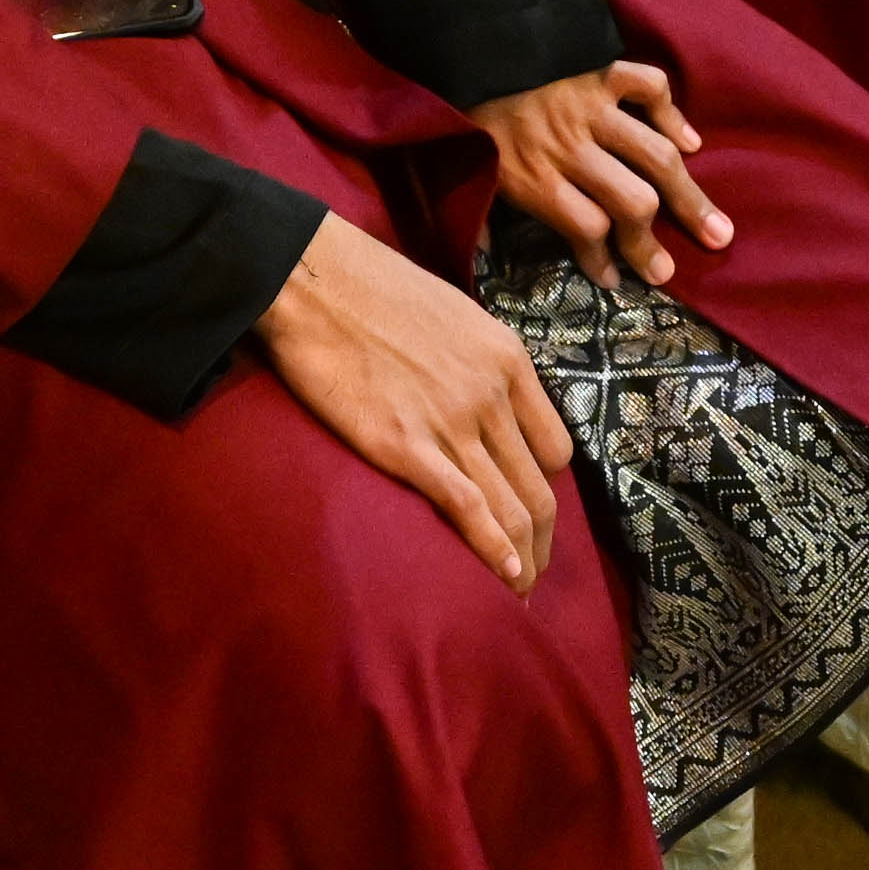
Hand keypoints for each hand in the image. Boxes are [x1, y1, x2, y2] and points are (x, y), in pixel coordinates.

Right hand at [256, 213, 571, 593]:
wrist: (314, 279)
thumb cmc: (372, 288)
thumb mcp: (452, 315)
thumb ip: (478, 363)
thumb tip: (481, 405)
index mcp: (507, 359)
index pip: (554, 447)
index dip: (546, 490)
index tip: (533, 515)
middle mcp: (492, 394)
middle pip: (539, 488)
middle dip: (544, 539)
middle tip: (534, 573)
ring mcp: (452, 421)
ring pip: (512, 506)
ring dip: (523, 557)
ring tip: (519, 589)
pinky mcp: (407, 446)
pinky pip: (468, 508)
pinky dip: (493, 548)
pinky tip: (503, 575)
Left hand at [470, 61, 731, 290]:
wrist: (467, 43)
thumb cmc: (469, 115)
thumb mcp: (468, 170)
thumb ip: (480, 213)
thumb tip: (486, 259)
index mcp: (533, 175)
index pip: (586, 227)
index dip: (603, 259)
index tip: (615, 279)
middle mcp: (570, 146)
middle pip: (630, 201)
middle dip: (652, 242)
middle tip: (670, 270)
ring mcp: (592, 107)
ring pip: (653, 155)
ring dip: (688, 196)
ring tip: (717, 229)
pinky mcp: (603, 71)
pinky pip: (650, 88)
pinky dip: (674, 115)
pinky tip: (691, 143)